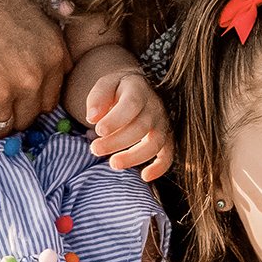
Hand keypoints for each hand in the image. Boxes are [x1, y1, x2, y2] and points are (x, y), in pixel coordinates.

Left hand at [83, 65, 173, 180]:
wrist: (138, 88)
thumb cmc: (118, 90)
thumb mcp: (106, 84)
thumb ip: (98, 97)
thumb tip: (92, 118)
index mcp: (139, 90)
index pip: (131, 105)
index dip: (116, 120)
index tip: (98, 130)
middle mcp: (155, 107)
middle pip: (140, 127)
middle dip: (116, 141)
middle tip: (95, 149)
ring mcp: (162, 124)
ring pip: (154, 143)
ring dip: (134, 157)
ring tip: (113, 163)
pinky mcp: (166, 138)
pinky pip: (168, 155)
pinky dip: (160, 168)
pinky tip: (144, 177)